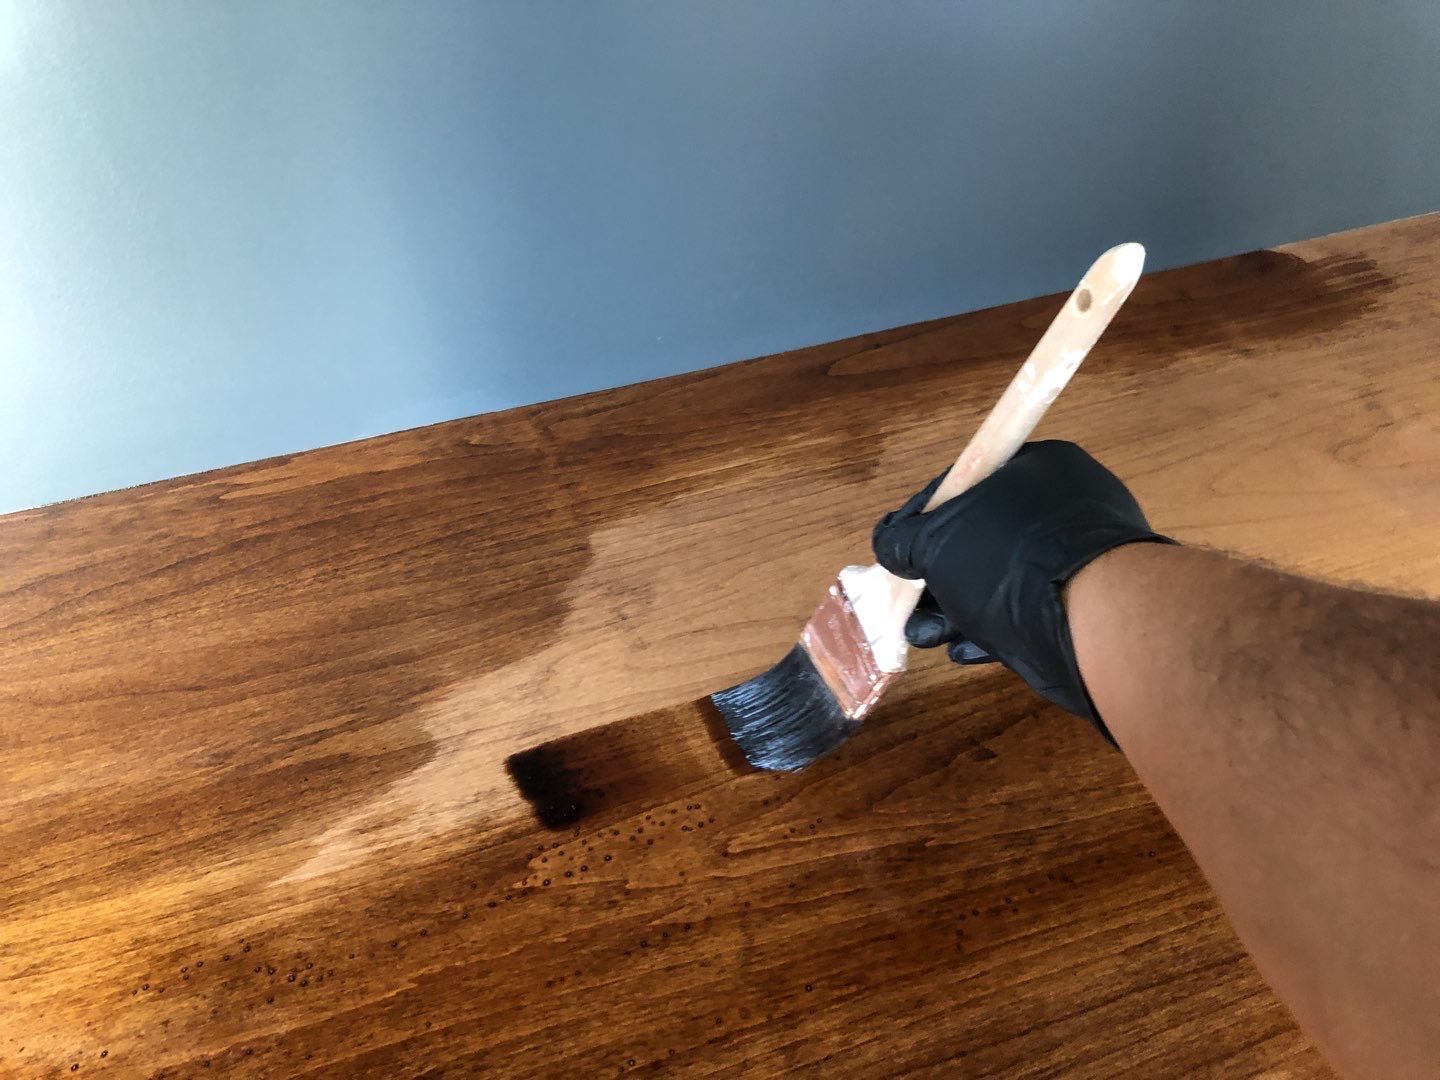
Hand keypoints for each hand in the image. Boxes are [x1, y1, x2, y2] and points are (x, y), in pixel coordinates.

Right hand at [871, 440, 1171, 740]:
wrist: (1093, 621)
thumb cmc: (1010, 560)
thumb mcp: (937, 541)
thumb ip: (904, 539)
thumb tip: (887, 542)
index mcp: (1034, 468)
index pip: (962, 487)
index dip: (920, 522)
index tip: (896, 555)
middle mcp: (1058, 506)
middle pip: (978, 539)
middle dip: (936, 578)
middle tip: (910, 606)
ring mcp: (1073, 557)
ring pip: (998, 581)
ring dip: (955, 610)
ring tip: (926, 635)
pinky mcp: (1081, 606)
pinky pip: (1024, 612)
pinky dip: (991, 630)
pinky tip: (964, 650)